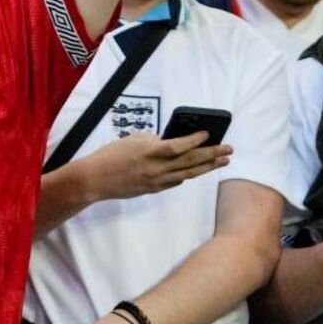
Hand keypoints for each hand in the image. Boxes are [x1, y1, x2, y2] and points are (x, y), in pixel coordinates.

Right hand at [76, 131, 230, 202]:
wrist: (94, 179)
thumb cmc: (110, 156)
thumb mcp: (131, 140)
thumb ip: (152, 141)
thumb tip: (168, 142)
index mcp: (150, 151)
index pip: (179, 145)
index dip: (196, 140)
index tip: (208, 133)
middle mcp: (157, 167)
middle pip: (191, 160)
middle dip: (212, 154)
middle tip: (228, 149)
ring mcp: (157, 180)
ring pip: (189, 173)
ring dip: (208, 167)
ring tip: (223, 161)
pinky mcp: (154, 189)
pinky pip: (176, 181)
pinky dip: (188, 174)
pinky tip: (197, 170)